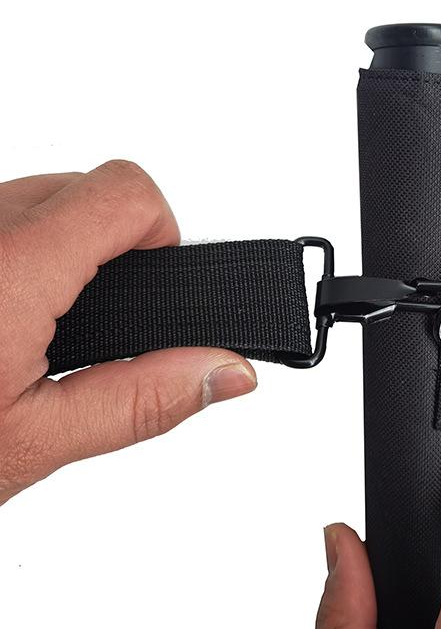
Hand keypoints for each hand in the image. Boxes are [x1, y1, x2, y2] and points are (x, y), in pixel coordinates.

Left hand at [0, 161, 256, 504]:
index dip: (163, 233)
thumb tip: (229, 373)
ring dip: (62, 244)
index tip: (158, 281)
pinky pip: (1, 213)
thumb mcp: (29, 442)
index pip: (126, 193)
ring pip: (38, 195)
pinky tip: (5, 310)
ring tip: (42, 322)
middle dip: (113, 242)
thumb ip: (141, 403)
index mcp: (7, 271)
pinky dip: (19, 247)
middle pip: (86, 186)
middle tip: (97, 319)